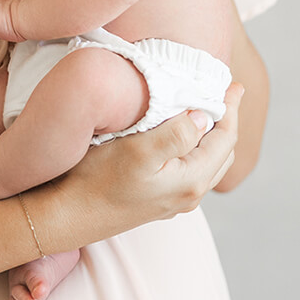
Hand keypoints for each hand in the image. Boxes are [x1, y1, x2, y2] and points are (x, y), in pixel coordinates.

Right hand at [38, 83, 242, 249]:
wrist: (65, 216)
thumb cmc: (97, 181)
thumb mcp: (138, 151)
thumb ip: (177, 134)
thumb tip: (204, 116)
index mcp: (191, 181)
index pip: (225, 139)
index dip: (231, 109)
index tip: (233, 83)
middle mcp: (188, 195)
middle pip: (222, 152)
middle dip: (224, 121)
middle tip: (221, 92)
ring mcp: (173, 201)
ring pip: (207, 162)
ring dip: (210, 135)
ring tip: (202, 109)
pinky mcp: (156, 200)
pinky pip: (189, 169)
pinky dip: (193, 147)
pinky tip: (177, 135)